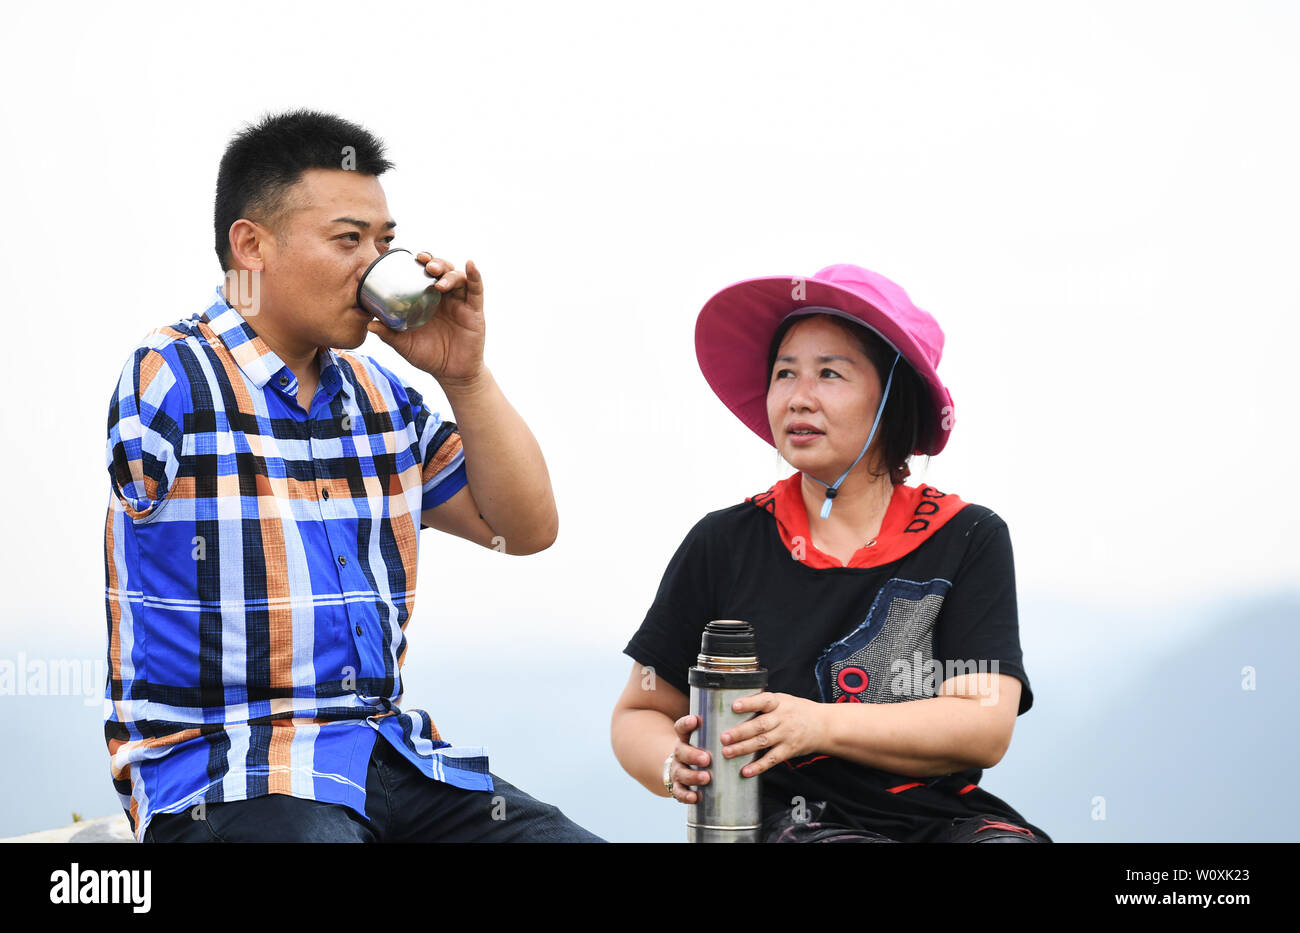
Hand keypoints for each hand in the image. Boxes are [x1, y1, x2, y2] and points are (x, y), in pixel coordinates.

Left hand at [366, 252, 484, 386]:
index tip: (411, 257)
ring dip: (449, 273)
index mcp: (427, 300)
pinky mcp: (474, 310)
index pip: (424, 274)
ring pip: (457, 277)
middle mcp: (444, 297)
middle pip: (442, 270)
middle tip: (425, 265)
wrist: (451, 374)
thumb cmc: (428, 356)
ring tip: (438, 281)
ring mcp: (460, 302)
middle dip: (435, 263)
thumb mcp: (405, 345)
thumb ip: (389, 334)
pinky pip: (477, 289)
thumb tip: (369, 324)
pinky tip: (471, 265)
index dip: (420, 262)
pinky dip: (475, 275)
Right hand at [667, 714, 709, 804]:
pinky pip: (679, 792)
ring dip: (693, 776)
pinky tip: (696, 797)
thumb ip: (718, 734)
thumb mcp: (706, 740)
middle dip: (693, 755)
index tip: (696, 720)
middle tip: (706, 759)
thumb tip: (745, 726)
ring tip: (706, 778)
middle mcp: (679, 753)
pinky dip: (686, 795)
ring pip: (681, 773)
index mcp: (685, 739)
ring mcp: (677, 770)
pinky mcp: (677, 786)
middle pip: (681, 752)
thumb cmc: (702, 750)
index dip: (686, 723)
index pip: (681, 728)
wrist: (682, 767)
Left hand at [720, 692, 828, 777]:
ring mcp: (786, 735)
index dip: (749, 703)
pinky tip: (746, 771)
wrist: (824, 725)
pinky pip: (772, 759)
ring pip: (763, 742)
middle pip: (760, 726)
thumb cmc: (798, 711)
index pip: (764, 701)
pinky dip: (758, 766)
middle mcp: (782, 719)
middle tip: (724, 737)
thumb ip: (764, 704)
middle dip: (740, 732)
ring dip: (743, 748)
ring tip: (727, 752)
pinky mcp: (789, 750)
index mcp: (779, 703)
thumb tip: (735, 707)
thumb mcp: (783, 700)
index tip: (735, 706)